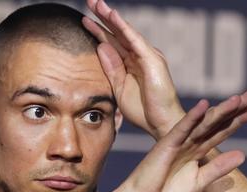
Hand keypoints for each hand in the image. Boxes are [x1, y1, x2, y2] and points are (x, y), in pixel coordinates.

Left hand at [83, 0, 184, 138]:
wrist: (163, 124)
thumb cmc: (145, 111)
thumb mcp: (120, 88)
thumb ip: (111, 68)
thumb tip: (100, 46)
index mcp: (132, 64)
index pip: (113, 43)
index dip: (98, 30)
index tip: (83, 20)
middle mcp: (140, 56)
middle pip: (119, 33)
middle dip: (103, 17)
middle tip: (90, 1)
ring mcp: (147, 56)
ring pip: (126, 32)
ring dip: (111, 17)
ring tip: (97, 4)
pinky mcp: (152, 60)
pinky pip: (135, 40)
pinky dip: (123, 27)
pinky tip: (112, 16)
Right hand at [114, 95, 246, 191]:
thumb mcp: (199, 181)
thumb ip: (219, 168)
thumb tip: (243, 154)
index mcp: (198, 150)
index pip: (221, 132)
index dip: (238, 120)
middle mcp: (190, 142)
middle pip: (216, 123)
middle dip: (234, 110)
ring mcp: (179, 141)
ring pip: (203, 122)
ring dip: (220, 111)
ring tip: (238, 99)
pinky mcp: (167, 144)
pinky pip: (182, 128)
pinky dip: (192, 118)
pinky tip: (204, 106)